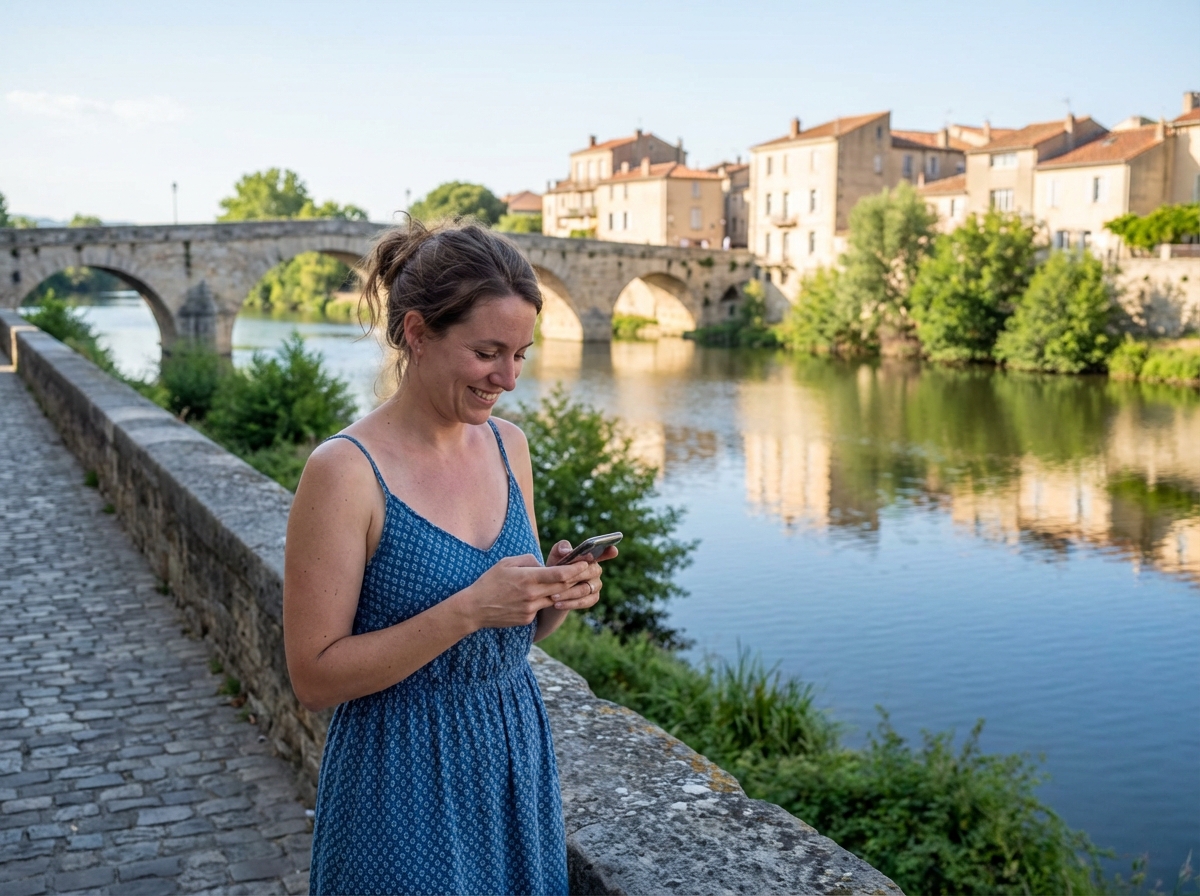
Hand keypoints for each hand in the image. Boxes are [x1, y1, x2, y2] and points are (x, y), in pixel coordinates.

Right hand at [457, 554, 595, 629]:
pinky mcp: (527, 619)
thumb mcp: (507, 563)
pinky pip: (542, 607)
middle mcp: (532, 594)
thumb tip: (544, 565)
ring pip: (555, 599)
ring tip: (573, 583)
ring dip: (565, 592)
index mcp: (527, 578)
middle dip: (577, 580)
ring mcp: (530, 609)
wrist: (474, 609)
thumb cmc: (489, 581)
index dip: (575, 569)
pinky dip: (545, 600)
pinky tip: (543, 596)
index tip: (586, 564)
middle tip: (588, 572)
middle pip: (562, 587)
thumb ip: (529, 560)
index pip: (559, 574)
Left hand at [544, 541, 618, 611]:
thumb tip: (567, 551)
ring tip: (553, 596)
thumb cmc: (556, 568)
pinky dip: (570, 604)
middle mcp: (596, 569)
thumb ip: (560, 549)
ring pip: (585, 589)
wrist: (552, 590)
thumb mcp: (555, 556)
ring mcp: (597, 584)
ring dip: (568, 593)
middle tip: (560, 580)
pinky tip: (558, 604)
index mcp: (590, 557)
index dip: (609, 551)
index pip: (603, 552)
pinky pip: (584, 602)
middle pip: (591, 572)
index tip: (613, 550)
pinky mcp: (593, 598)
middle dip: (574, 576)